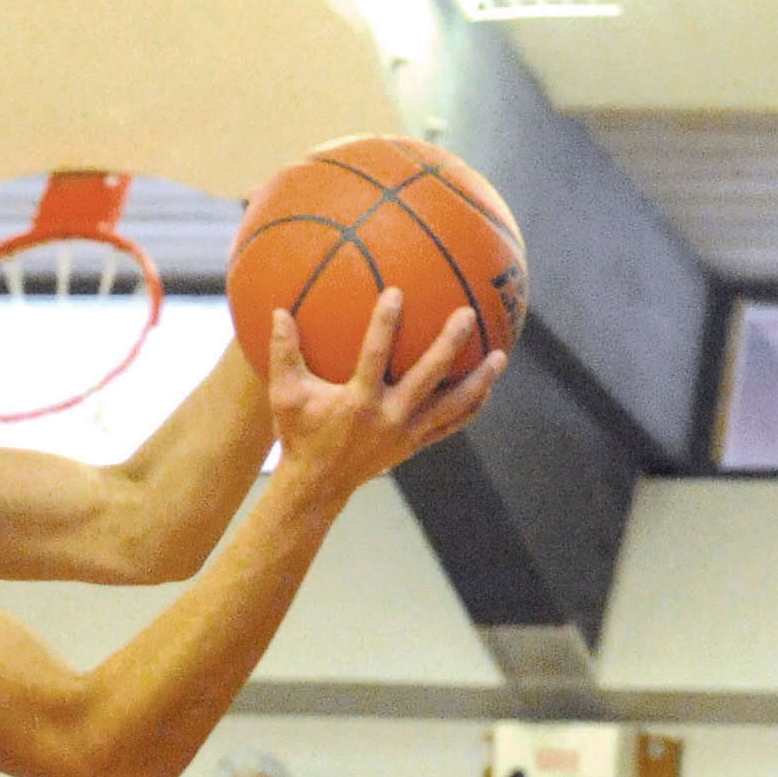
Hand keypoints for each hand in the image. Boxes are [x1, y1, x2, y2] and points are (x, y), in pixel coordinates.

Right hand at [265, 292, 504, 505]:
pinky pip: (450, 425)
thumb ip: (282, 354)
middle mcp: (389, 417)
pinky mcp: (415, 445)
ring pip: (452, 406)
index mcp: (358, 402)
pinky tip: (486, 389)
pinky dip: (470, 408)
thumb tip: (277, 312)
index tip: (396, 291)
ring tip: (500, 357)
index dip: (385, 324)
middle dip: (449, 345)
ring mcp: (407, 433)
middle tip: (466, 315)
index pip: (375, 356)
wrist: (317, 486)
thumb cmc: (299, 435)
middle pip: (428, 377)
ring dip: (478, 381)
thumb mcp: (285, 396)